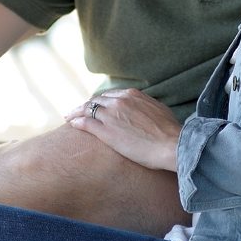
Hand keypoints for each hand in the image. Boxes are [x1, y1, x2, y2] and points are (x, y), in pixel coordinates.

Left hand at [65, 89, 181, 171]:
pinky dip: (77, 121)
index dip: (100, 101)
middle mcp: (119, 101)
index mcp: (131, 95)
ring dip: (76, 112)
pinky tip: (72, 124)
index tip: (95, 106)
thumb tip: (145, 108)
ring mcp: (111, 115)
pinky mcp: (106, 132)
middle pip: (96, 100)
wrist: (172, 144)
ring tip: (69, 116)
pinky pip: (86, 123)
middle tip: (78, 111)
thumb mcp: (158, 110)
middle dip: (86, 105)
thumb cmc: (170, 131)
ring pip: (87, 110)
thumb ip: (146, 106)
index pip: (109, 95)